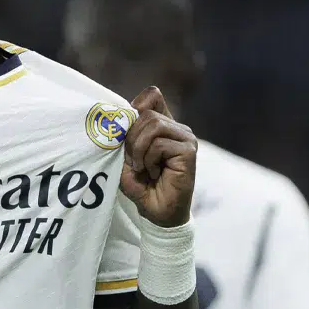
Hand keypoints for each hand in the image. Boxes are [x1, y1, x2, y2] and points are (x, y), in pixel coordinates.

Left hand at [119, 87, 197, 227]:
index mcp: (162, 124)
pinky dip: (148, 160)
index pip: (152, 95)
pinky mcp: (189, 151)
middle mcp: (176, 127)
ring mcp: (186, 138)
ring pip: (153, 126)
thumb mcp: (126, 155)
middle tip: (133, 161)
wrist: (158, 213)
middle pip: (146, 113)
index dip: (134, 108)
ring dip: (139, 150)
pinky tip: (154, 173)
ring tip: (142, 168)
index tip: (124, 133)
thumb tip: (120, 116)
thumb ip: (125, 134)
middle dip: (131, 139)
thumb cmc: (141, 185)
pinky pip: (160, 144)